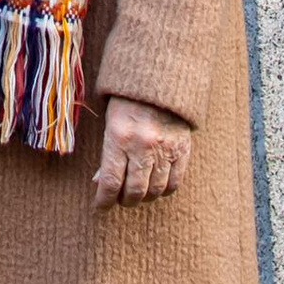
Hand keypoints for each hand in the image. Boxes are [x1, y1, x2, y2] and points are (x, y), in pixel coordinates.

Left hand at [92, 95, 192, 211]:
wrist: (160, 77)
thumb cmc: (128, 99)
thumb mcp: (110, 122)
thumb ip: (107, 154)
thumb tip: (101, 183)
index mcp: (119, 137)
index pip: (110, 182)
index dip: (104, 201)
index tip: (100, 206)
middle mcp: (142, 145)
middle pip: (134, 191)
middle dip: (124, 201)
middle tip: (120, 199)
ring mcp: (165, 148)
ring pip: (155, 190)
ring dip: (144, 197)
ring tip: (137, 193)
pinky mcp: (182, 149)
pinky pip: (174, 182)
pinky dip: (164, 190)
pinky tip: (156, 186)